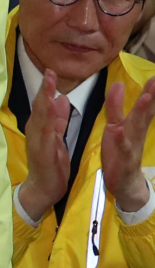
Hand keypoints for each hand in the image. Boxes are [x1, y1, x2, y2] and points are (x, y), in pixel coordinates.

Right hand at [18, 68, 71, 221]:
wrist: (43, 188)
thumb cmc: (50, 164)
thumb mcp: (57, 137)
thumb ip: (59, 119)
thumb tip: (61, 98)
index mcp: (39, 127)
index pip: (42, 104)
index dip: (46, 87)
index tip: (51, 71)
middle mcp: (35, 130)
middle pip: (39, 106)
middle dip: (44, 88)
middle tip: (49, 71)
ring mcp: (37, 140)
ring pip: (41, 115)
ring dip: (45, 98)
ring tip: (49, 84)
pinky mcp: (42, 150)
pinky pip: (46, 131)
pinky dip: (48, 119)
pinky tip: (52, 109)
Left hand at [101, 76, 154, 213]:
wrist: (123, 182)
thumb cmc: (119, 151)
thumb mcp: (115, 125)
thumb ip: (116, 106)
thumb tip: (119, 84)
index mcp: (134, 124)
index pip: (145, 105)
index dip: (151, 90)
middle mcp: (136, 133)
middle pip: (145, 113)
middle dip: (151, 96)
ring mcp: (132, 145)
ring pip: (138, 127)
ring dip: (142, 113)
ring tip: (146, 98)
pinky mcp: (123, 158)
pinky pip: (123, 147)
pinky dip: (122, 138)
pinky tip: (120, 129)